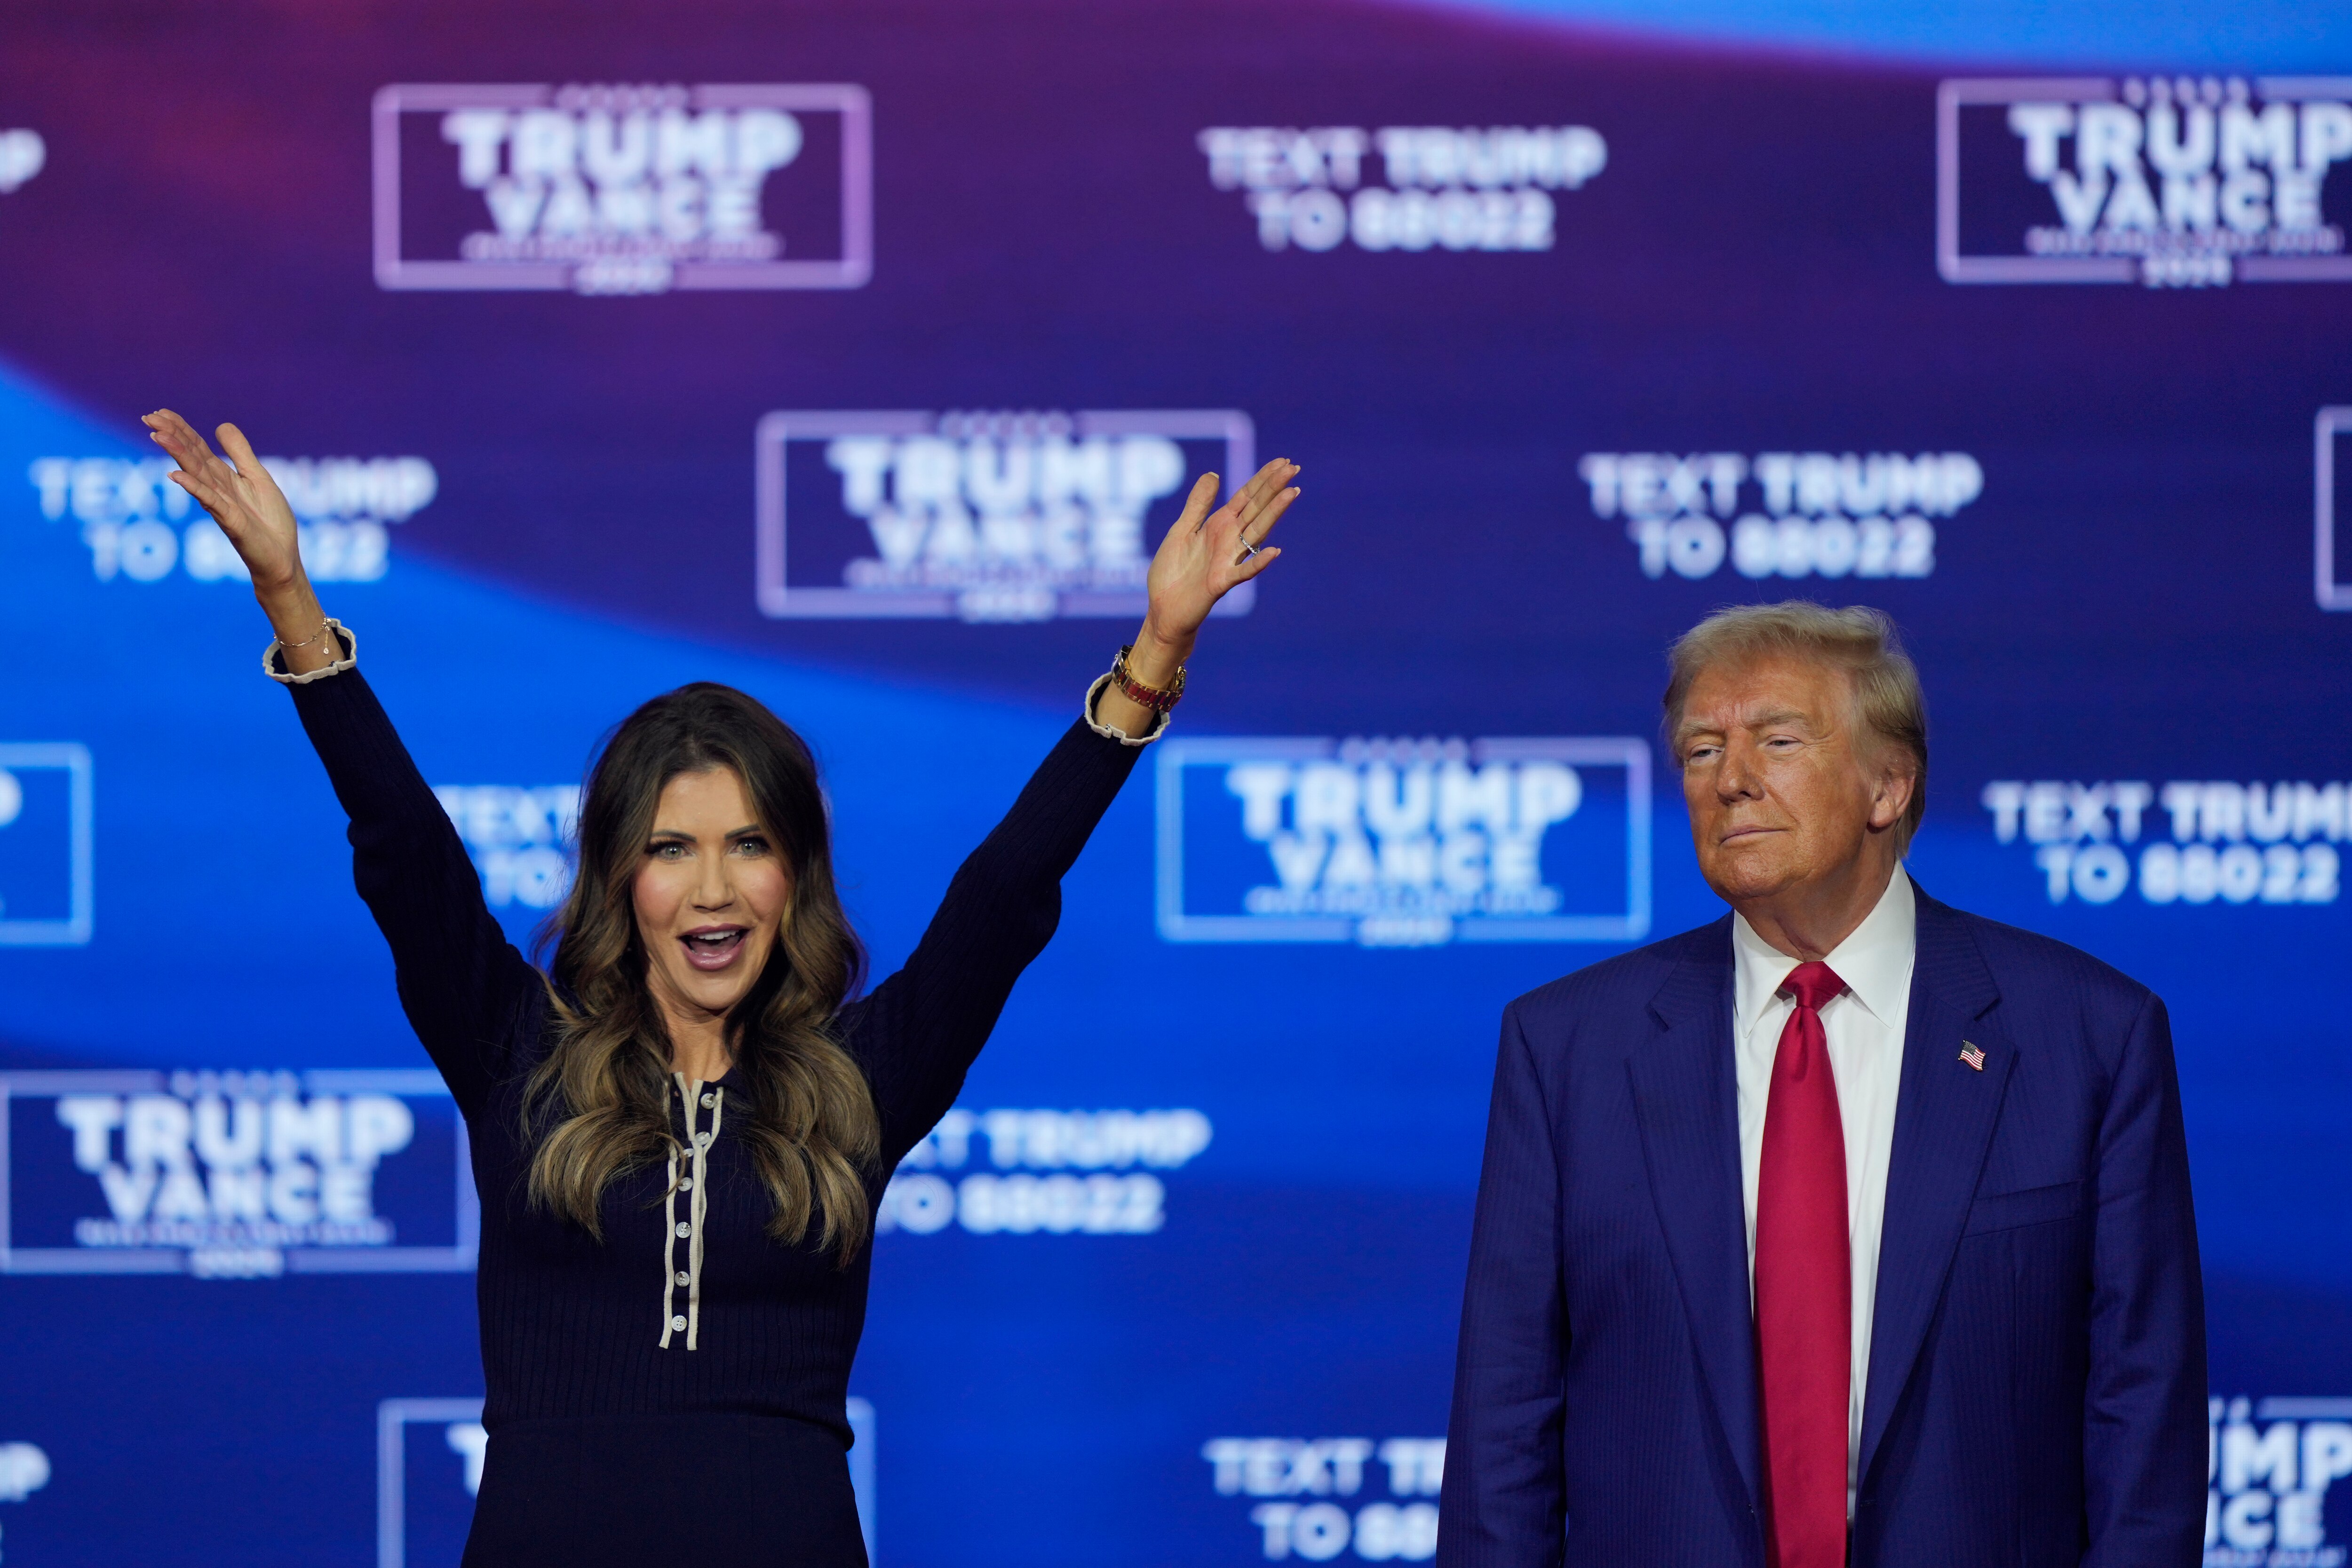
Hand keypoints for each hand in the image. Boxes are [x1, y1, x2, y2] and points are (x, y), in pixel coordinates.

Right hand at [142, 409, 337, 671]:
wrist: (282, 557)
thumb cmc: (270, 521)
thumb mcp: (257, 477)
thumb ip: (240, 453)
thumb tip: (220, 425)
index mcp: (223, 477)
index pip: (197, 448)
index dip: (181, 430)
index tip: (160, 412)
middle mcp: (216, 489)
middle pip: (191, 457)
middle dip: (172, 437)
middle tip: (148, 418)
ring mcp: (221, 505)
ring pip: (196, 475)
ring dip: (178, 455)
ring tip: (159, 436)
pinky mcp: (230, 521)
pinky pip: (210, 501)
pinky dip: (194, 487)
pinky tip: (176, 475)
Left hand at [1136, 458, 1300, 665]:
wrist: (1163, 609)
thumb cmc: (1172, 572)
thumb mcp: (1181, 530)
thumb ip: (1198, 505)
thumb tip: (1213, 474)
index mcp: (1219, 525)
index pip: (1246, 497)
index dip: (1263, 479)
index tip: (1283, 461)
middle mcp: (1229, 540)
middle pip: (1256, 509)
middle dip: (1274, 488)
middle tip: (1294, 467)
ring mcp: (1228, 560)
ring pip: (1256, 533)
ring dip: (1274, 513)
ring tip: (1291, 493)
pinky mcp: (1220, 582)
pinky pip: (1243, 572)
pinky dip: (1258, 562)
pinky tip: (1274, 551)